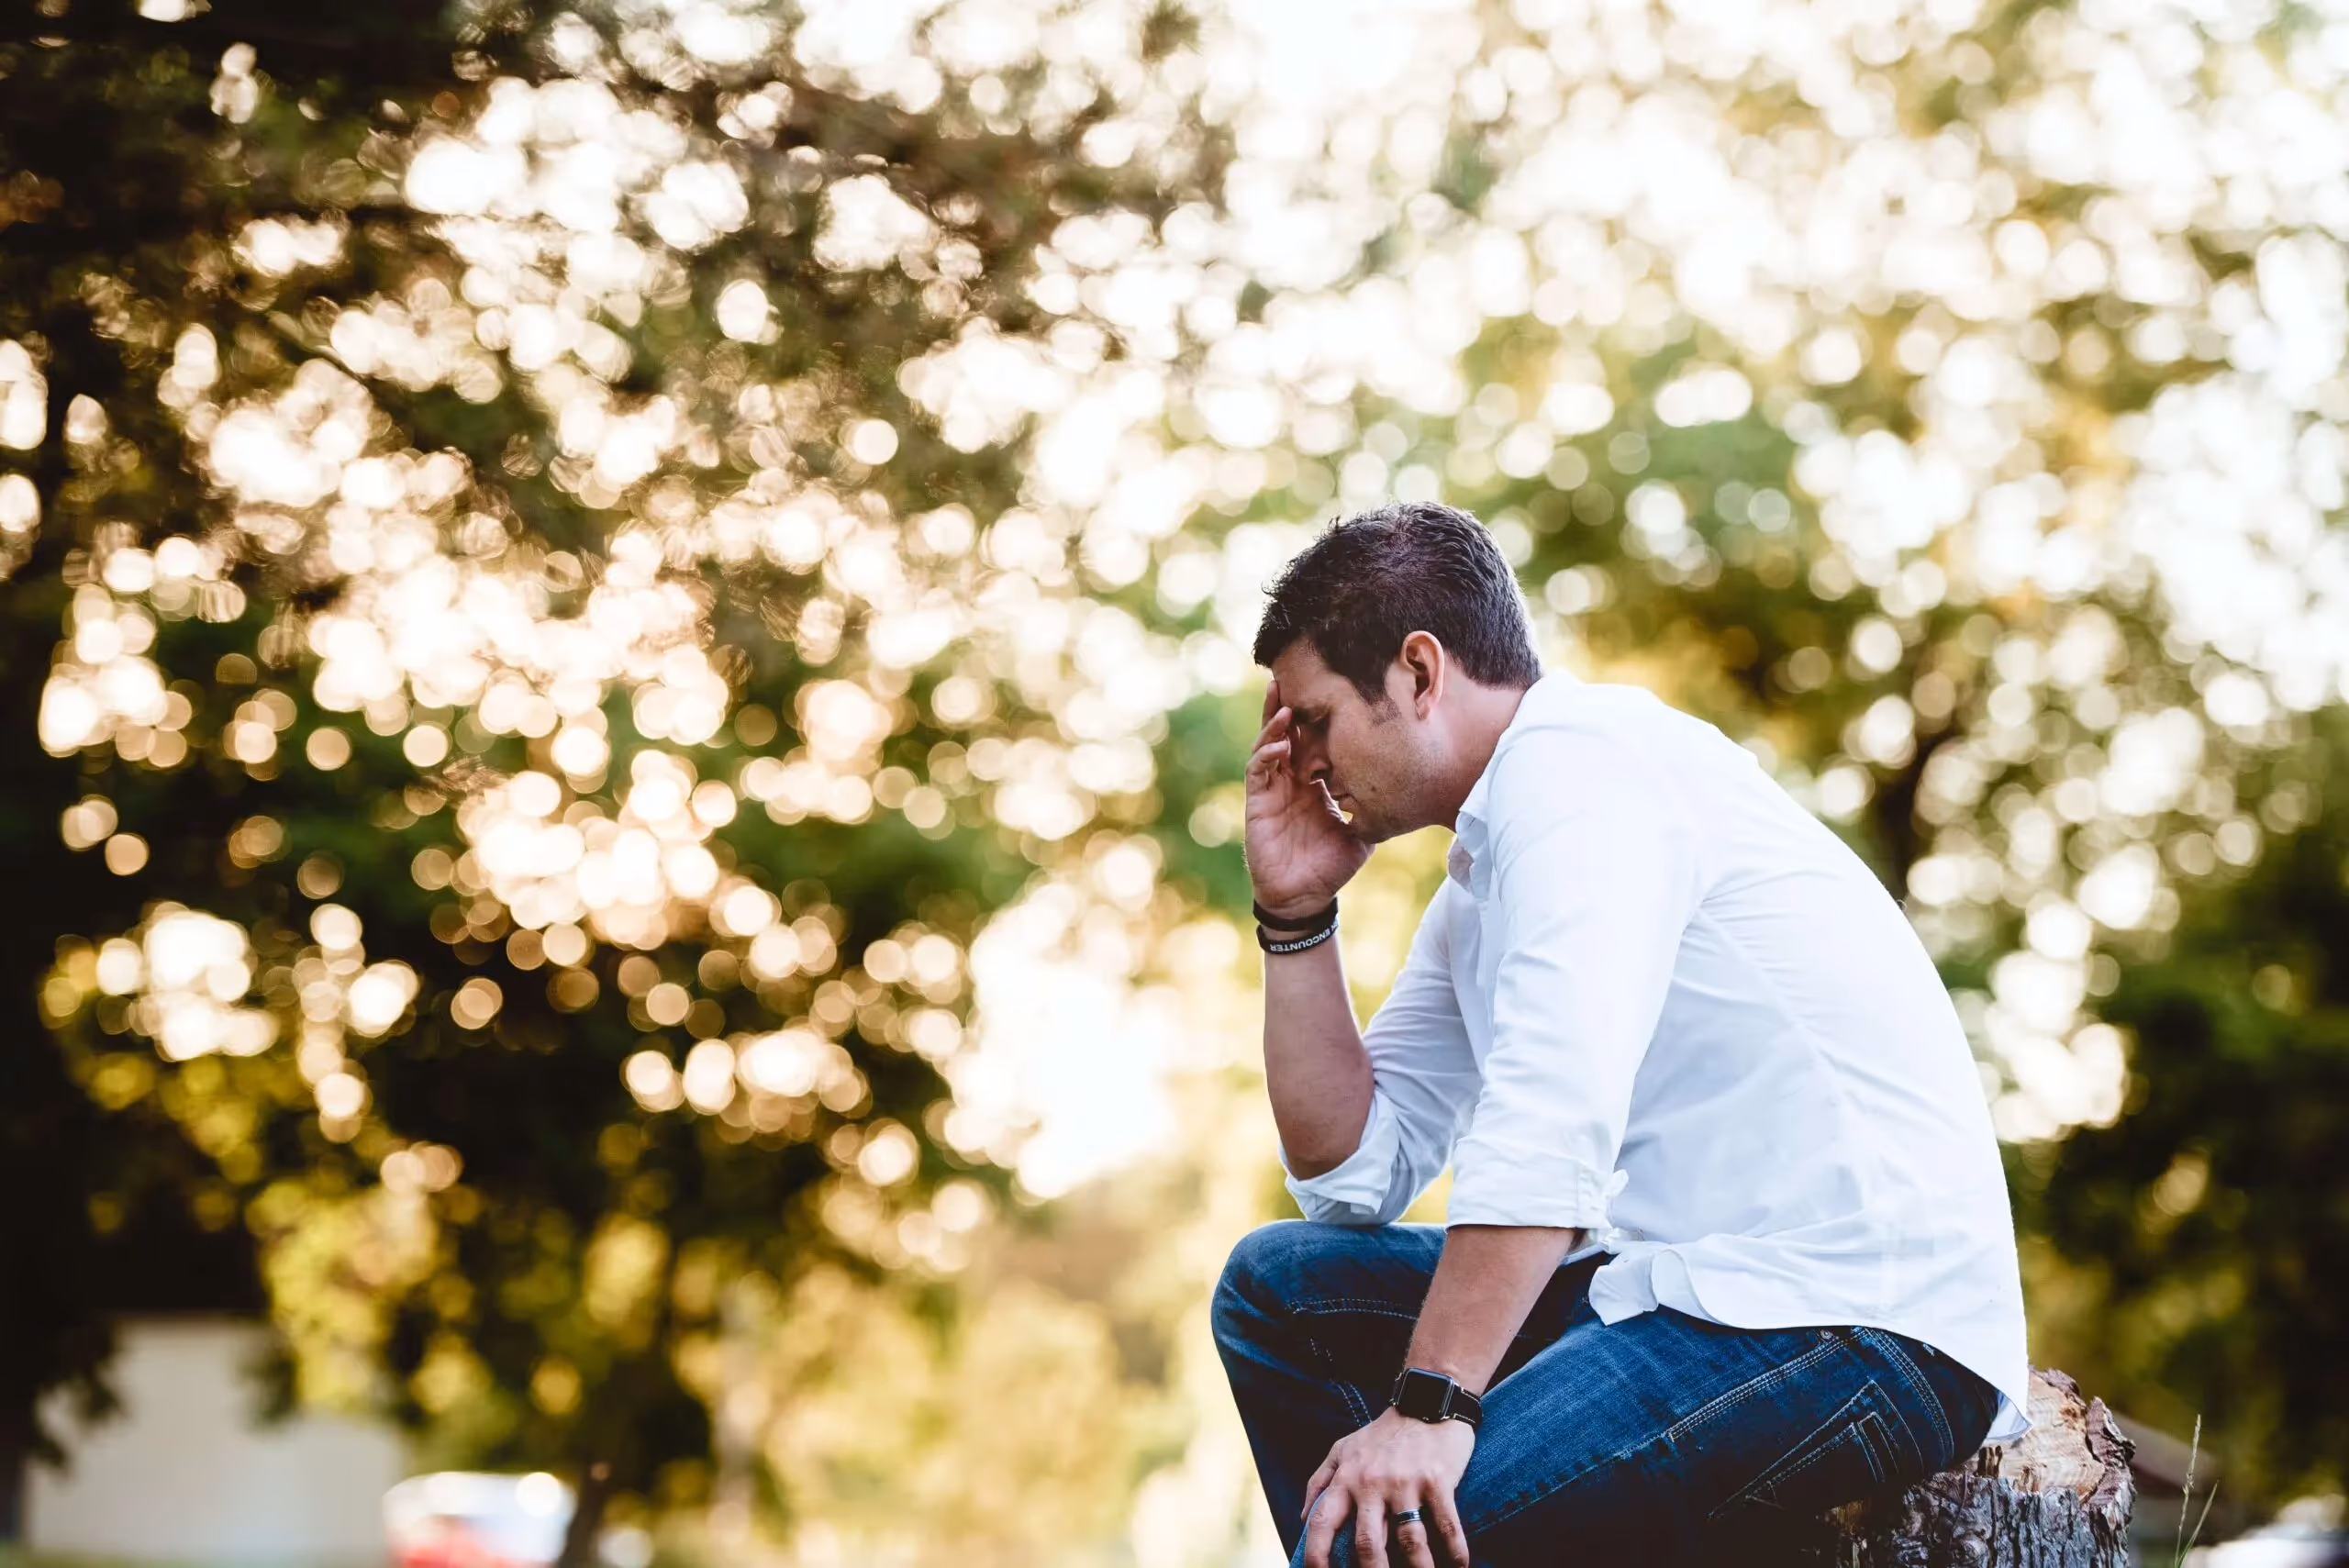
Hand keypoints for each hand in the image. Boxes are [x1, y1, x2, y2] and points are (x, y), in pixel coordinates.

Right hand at [1244, 678, 1370, 921]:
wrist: (1305, 897)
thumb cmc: (1331, 865)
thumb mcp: (1362, 832)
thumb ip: (1374, 810)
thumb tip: (1406, 792)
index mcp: (1314, 782)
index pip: (1314, 741)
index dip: (1318, 717)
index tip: (1330, 690)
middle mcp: (1291, 779)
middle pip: (1286, 733)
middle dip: (1288, 705)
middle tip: (1294, 675)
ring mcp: (1272, 789)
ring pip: (1268, 745)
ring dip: (1274, 723)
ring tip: (1284, 702)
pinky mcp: (1258, 803)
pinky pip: (1259, 771)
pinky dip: (1267, 754)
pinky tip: (1280, 744)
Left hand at [1300, 1408, 1473, 1567]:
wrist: (1425, 1401)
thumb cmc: (1382, 1433)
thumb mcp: (1342, 1449)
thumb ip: (1319, 1482)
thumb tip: (1303, 1518)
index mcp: (1346, 1478)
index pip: (1321, 1522)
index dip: (1316, 1555)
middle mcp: (1372, 1483)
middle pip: (1368, 1544)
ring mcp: (1406, 1483)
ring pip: (1410, 1542)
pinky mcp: (1437, 1481)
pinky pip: (1446, 1525)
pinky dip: (1455, 1552)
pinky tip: (1460, 1566)